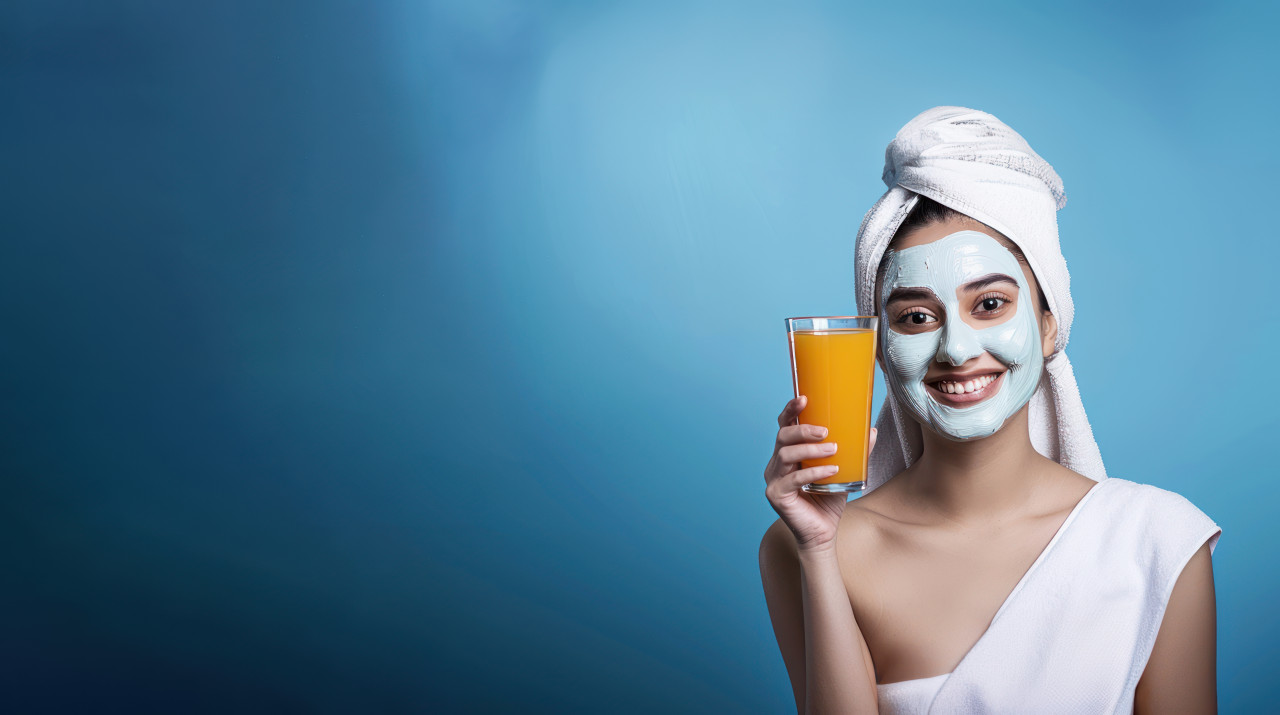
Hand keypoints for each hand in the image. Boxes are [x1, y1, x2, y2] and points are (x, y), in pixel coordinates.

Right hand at [763, 395, 876, 553]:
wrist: (822, 534)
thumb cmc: (828, 501)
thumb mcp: (844, 472)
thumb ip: (855, 452)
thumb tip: (872, 431)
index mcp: (787, 453)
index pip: (784, 425)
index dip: (791, 410)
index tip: (805, 398)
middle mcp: (776, 463)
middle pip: (782, 436)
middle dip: (803, 429)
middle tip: (826, 431)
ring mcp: (773, 479)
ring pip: (785, 454)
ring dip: (810, 449)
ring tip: (833, 449)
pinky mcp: (776, 495)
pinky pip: (792, 479)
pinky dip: (813, 472)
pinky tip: (831, 470)